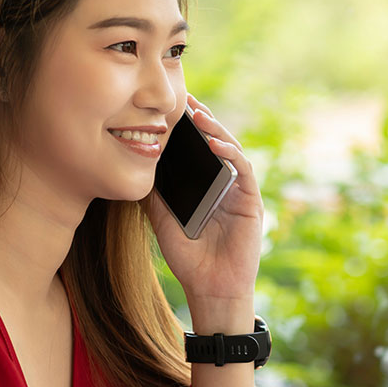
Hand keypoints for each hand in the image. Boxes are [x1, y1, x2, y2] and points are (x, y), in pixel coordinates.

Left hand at [144, 94, 263, 311]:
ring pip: (231, 150)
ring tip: (198, 114)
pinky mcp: (251, 201)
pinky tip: (214, 143)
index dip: (185, 127)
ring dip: (216, 130)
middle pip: (214, 143)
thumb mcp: (162, 219)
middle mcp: (223, 184)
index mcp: (204, 186)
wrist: (209, 288)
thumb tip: (136, 164)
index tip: (168, 107)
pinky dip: (230, 153)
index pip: (196, 149)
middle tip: (184, 98)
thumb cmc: (188, 258)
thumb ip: (154, 194)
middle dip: (201, 119)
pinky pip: (243, 170)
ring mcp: (239, 191)